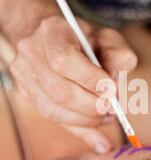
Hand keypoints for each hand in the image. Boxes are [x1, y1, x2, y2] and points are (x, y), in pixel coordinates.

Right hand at [10, 15, 137, 151]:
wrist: (57, 40)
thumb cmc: (87, 40)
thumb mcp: (109, 40)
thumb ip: (118, 59)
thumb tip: (115, 90)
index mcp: (52, 30)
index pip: (64, 60)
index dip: (90, 79)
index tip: (111, 90)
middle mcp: (31, 51)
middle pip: (59, 90)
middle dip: (91, 106)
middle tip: (112, 108)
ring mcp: (24, 73)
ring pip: (53, 110)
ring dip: (85, 120)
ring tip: (106, 116)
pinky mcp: (25, 93)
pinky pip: (52, 118)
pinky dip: (77, 127)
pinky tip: (96, 129)